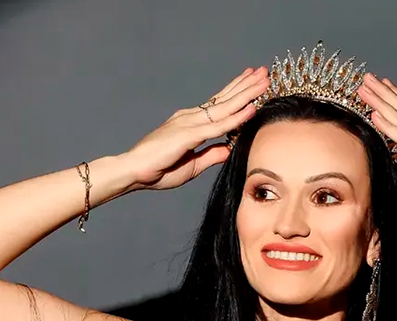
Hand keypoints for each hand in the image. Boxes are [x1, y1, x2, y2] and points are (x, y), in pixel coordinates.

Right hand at [124, 66, 268, 190]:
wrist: (133, 172)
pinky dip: (237, 116)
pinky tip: (252, 108)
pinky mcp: (189, 135)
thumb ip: (211, 155)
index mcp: (190, 124)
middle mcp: (191, 118)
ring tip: (264, 80)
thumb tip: (229, 149)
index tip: (252, 83)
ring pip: (225, 106)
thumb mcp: (193, 165)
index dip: (237, 93)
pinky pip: (219, 125)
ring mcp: (190, 124)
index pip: (218, 105)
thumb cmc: (157, 170)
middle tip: (264, 72)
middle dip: (246, 85)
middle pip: (224, 99)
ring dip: (247, 93)